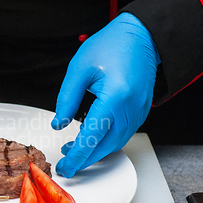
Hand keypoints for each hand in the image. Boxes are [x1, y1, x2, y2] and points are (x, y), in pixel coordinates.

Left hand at [52, 12, 160, 176]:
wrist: (142, 35)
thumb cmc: (113, 45)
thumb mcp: (80, 68)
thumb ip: (67, 98)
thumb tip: (60, 123)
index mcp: (115, 97)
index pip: (92, 136)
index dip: (77, 155)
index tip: (65, 166)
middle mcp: (131, 109)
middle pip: (106, 146)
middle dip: (85, 160)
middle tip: (66, 164)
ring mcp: (139, 112)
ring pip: (116, 144)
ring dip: (95, 152)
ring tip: (73, 149)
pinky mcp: (141, 111)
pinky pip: (123, 134)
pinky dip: (106, 142)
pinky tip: (91, 138)